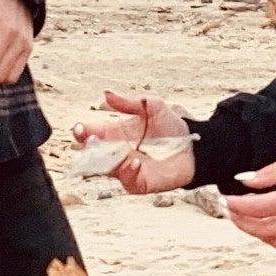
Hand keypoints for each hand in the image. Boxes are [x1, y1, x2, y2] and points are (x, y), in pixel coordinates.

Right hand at [76, 87, 198, 194]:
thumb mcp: (153, 106)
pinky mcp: (139, 183)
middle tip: (90, 141)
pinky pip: (127, 180)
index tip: (80, 129)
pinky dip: (128, 171)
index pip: (90, 134)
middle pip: (92, 154)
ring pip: (106, 169)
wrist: (196, 146)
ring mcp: (125, 169)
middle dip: (87, 149)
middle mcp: (116, 152)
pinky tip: (135, 161)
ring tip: (112, 151)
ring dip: (105, 162)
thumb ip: (130, 102)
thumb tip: (106, 93)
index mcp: (115, 133)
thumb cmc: (172, 126)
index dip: (81, 132)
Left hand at [226, 145, 275, 248]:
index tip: (229, 200)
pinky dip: (275, 236)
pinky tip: (270, 223)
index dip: (240, 206)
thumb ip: (273, 171)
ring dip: (256, 233)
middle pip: (265, 230)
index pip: (262, 207)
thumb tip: (246, 180)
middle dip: (242, 223)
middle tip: (232, 211)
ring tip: (246, 219)